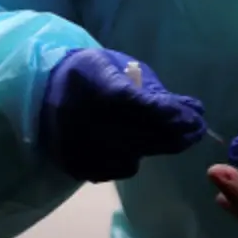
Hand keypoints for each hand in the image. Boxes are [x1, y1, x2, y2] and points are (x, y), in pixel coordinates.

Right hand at [39, 48, 206, 181]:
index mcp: (98, 87)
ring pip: (135, 157)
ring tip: (166, 133)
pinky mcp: (77, 167)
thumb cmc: (91, 75)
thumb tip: (196, 109)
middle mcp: (87, 121)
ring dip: (155, 146)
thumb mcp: (121, 68)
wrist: (40, 92)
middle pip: (143, 136)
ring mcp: (80, 148)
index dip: (173, 115)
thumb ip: (156, 91)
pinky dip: (133, 157)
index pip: (143, 106)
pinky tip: (133, 142)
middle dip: (177, 135)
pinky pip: (119, 169)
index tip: (197, 117)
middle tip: (197, 130)